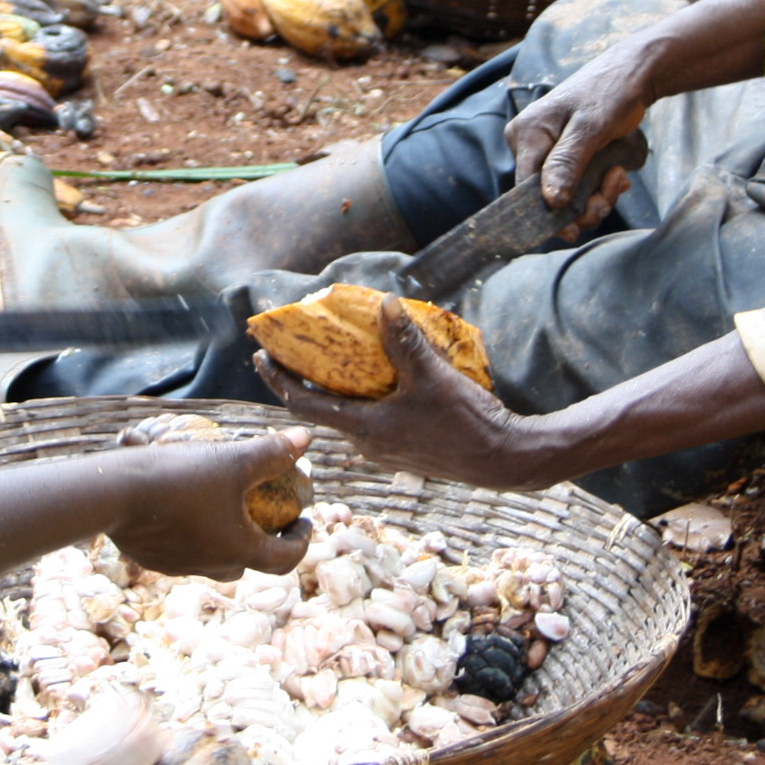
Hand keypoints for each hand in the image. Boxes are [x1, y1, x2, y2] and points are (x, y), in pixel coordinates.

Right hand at [107, 427, 311, 577]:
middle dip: (262, 541)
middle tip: (266, 515)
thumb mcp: (232, 460)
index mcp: (239, 552)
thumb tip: (305, 438)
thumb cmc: (180, 479)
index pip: (284, 559)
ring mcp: (179, 566)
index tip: (304, 520)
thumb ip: (271, 452)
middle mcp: (212, 566)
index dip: (301, 541)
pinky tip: (183, 506)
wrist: (113, 495)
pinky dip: (192, 534)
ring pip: (212, 559)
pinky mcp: (152, 559)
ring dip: (225, 539)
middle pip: (248, 562)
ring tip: (223, 507)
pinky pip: (182, 550)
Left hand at [256, 296, 549, 489]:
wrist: (504, 460)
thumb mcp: (433, 377)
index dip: (278, 380)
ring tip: (331, 357)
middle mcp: (368, 444)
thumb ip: (405, 341)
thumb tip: (384, 304)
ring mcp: (386, 449)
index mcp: (364, 429)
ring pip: (347, 415)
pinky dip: (362, 397)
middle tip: (291, 350)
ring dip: (335, 388)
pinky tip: (377, 376)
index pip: (304, 405)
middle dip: (303, 379)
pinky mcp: (404, 448)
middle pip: (322, 409)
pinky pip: (370, 419)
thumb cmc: (466, 423)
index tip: (260, 357)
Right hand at [504, 30, 662, 210]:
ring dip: (596, 197)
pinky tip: (617, 174)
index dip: (548, 212)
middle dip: (582, 203)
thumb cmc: (610, 93)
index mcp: (526, 133)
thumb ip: (568, 163)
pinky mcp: (566, 158)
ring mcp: (548, 152)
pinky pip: (577, 187)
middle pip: (547, 196)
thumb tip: (550, 201)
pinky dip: (599, 188)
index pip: (525, 187)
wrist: (632, 75)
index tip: (574, 228)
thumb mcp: (591, 128)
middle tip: (612, 191)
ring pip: (565, 195)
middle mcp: (530, 145)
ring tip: (618, 178)